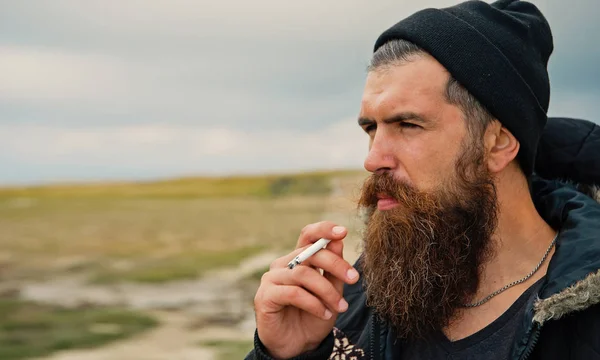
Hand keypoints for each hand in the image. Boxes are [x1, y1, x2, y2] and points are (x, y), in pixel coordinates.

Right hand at [253, 221, 359, 358]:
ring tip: (340, 307)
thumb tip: (338, 242)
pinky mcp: (265, 296)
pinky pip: (294, 293)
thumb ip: (333, 270)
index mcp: (298, 259)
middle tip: (354, 278)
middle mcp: (283, 264)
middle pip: (309, 253)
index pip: (308, 235)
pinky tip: (324, 313)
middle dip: (336, 264)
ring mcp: (271, 279)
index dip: (323, 230)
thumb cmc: (314, 317)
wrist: (298, 346)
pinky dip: (314, 303)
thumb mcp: (332, 293)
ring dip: (327, 291)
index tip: (343, 232)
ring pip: (304, 274)